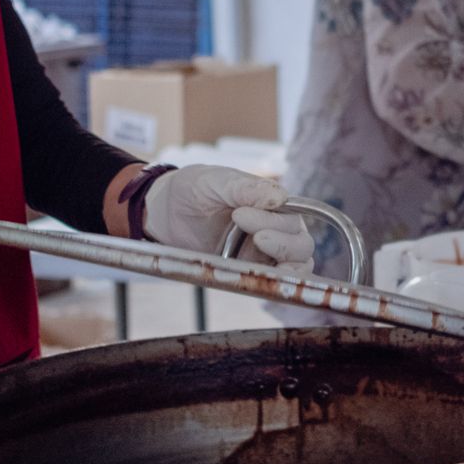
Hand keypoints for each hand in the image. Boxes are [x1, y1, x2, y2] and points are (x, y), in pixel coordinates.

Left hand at [143, 166, 313, 273]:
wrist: (161, 212)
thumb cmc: (192, 190)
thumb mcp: (216, 181)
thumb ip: (246, 188)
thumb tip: (280, 197)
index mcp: (271, 205)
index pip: (293, 218)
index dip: (274, 221)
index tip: (239, 214)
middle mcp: (274, 230)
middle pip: (301, 245)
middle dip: (281, 242)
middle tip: (250, 234)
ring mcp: (263, 255)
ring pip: (297, 267)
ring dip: (287, 266)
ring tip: (259, 255)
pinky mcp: (249, 272)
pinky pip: (275, 283)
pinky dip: (277, 283)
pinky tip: (258, 276)